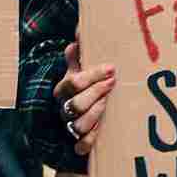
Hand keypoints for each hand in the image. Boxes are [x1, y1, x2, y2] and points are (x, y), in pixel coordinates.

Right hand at [53, 40, 114, 157]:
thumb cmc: (82, 88)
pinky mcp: (79, 142)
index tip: (111, 68)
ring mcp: (70, 125)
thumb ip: (79, 55)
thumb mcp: (78, 71)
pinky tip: (102, 130)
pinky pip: (82, 145)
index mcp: (63, 89)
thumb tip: (80, 30)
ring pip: (78, 125)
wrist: (75, 114)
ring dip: (96, 114)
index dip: (92, 75)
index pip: (74, 82)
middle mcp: (65, 108)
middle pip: (76, 103)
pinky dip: (91, 140)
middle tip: (113, 83)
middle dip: (96, 93)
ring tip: (109, 104)